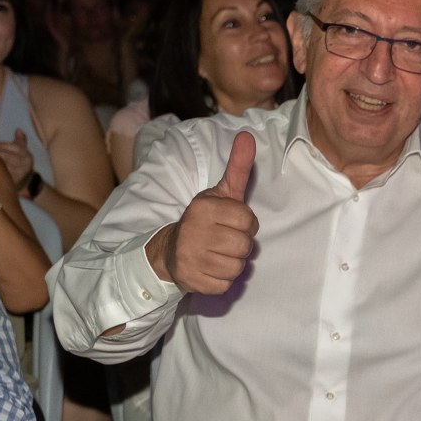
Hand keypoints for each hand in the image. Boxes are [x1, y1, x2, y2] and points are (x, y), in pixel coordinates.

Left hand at [0, 131, 33, 190]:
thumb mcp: (23, 151)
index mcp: (27, 155)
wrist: (26, 181)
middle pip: (9, 156)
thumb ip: (20, 141)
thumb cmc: (21, 162)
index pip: (16, 148)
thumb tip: (19, 129)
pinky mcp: (14, 180)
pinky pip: (3, 173)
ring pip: (5, 165)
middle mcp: (26, 164)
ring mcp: (20, 173)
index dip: (4, 145)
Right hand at [145, 130, 258, 293]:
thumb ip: (238, 167)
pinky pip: (226, 285)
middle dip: (240, 244)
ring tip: (216, 253)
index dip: (245, 224)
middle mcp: (194, 232)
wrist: (171, 250)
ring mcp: (191, 258)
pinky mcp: (192, 281)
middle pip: (246, 246)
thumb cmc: (205, 220)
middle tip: (224, 239)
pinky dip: (222, 279)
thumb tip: (248, 135)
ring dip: (232, 262)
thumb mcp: (221, 192)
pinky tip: (209, 268)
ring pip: (238, 267)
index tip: (231, 222)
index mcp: (203, 208)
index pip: (249, 221)